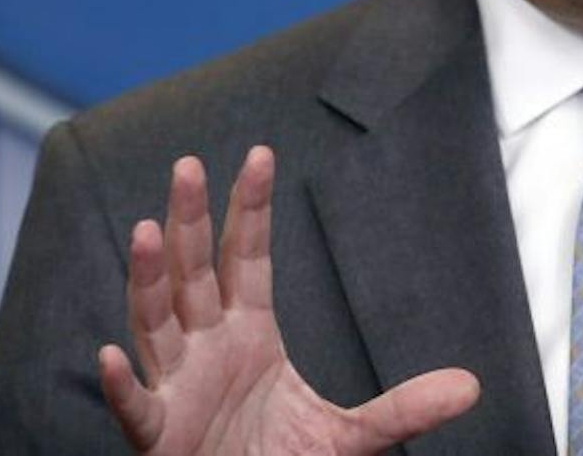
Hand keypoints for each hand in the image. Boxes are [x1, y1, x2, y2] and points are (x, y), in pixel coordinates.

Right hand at [99, 147, 480, 453]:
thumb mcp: (350, 436)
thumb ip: (404, 408)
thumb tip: (472, 386)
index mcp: (249, 334)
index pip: (248, 258)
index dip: (251, 209)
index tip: (261, 155)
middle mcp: (207, 348)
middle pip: (194, 273)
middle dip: (191, 220)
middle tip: (187, 165)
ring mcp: (179, 387)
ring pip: (156, 322)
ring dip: (148, 279)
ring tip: (147, 231)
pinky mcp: (161, 436)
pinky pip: (138, 407)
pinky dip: (121, 384)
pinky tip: (110, 354)